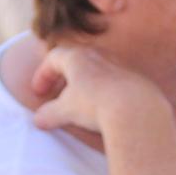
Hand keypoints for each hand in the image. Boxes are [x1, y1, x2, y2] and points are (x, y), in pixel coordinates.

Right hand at [20, 38, 175, 147]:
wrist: (136, 110)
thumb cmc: (96, 105)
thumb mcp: (65, 112)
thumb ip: (50, 113)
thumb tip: (39, 119)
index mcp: (77, 57)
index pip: (54, 58)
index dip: (43, 75)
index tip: (39, 93)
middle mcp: (99, 55)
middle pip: (76, 61)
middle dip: (65, 77)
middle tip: (58, 95)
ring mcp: (119, 66)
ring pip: (97, 70)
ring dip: (86, 85)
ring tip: (82, 105)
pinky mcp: (135, 79)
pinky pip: (115, 82)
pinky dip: (105, 92)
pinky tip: (105, 109)